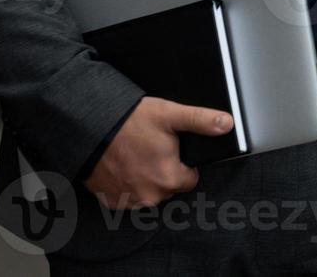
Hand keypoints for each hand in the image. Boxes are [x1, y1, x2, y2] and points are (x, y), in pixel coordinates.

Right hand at [84, 97, 232, 210]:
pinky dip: (127, 185)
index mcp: (169, 178)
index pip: (190, 179)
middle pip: (169, 187)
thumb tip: (227, 123)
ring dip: (145, 179)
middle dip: (163, 171)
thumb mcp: (169, 114)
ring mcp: (129, 201)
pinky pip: (128, 197)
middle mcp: (150, 196)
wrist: (89, 128)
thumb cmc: (128, 122)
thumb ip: (201, 120)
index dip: (183, 164)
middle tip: (150, 149)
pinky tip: (122, 166)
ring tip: (134, 156)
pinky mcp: (111, 201)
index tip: (171, 151)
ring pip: (149, 193)